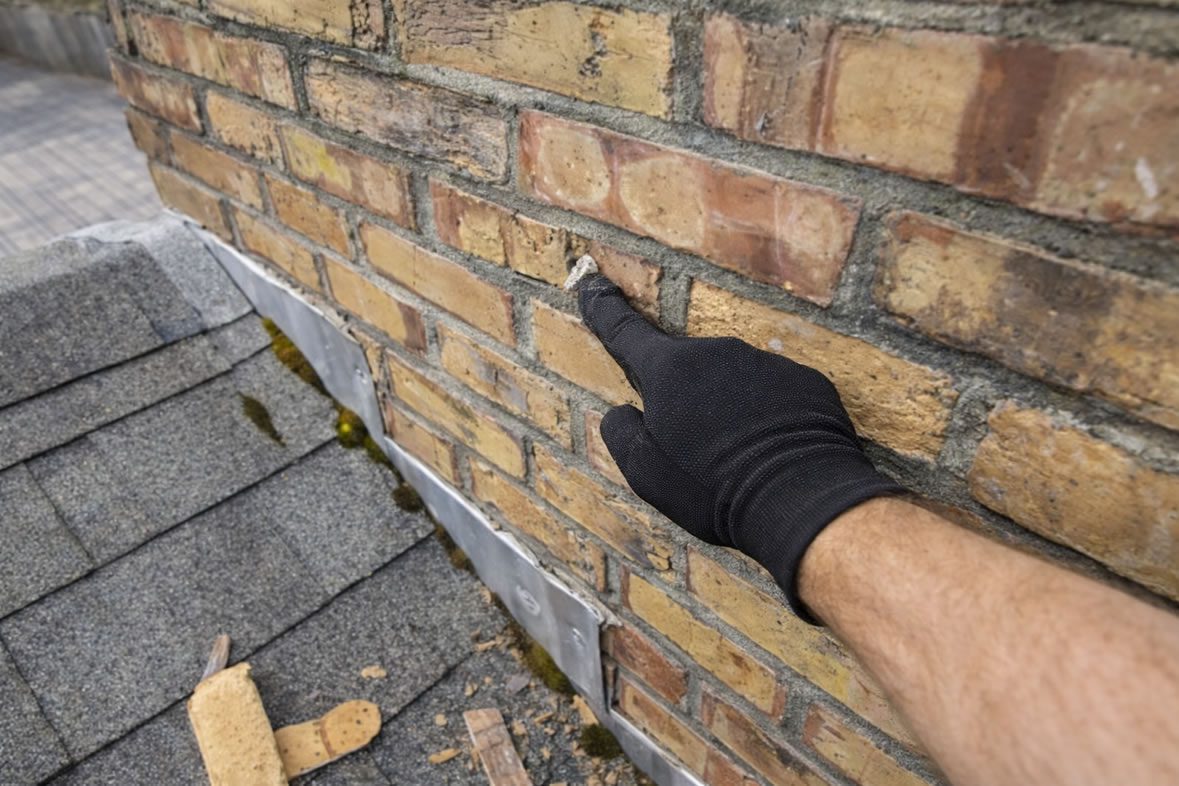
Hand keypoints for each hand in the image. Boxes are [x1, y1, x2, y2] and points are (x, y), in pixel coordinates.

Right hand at [579, 275, 903, 620]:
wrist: (799, 498)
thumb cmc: (711, 488)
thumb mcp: (645, 472)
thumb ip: (622, 433)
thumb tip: (623, 412)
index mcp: (670, 369)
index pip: (626, 332)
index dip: (603, 309)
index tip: (590, 282)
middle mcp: (717, 352)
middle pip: (689, 369)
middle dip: (688, 401)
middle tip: (699, 452)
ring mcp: (766, 362)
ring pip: (734, 383)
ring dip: (731, 412)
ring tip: (742, 461)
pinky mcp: (806, 381)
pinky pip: (777, 395)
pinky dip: (770, 418)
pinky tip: (775, 455)